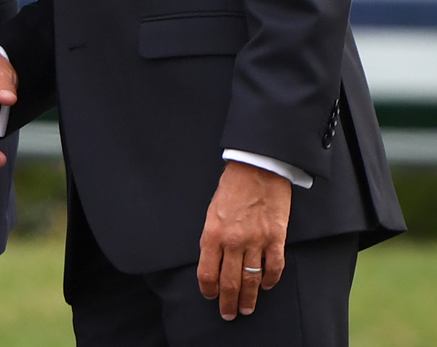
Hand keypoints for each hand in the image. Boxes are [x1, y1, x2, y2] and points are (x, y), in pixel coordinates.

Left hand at [197, 161, 291, 320]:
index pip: (207, 272)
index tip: (210, 297)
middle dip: (228, 302)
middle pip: (229, 281)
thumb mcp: (212, 212)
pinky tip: (266, 286)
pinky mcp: (276, 237)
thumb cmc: (231, 188)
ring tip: (246, 309)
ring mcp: (256, 241)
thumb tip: (213, 259)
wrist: (256, 169)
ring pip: (251, 279)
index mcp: (212, 234)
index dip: (208, 289)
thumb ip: (212, 237)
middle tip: (229, 314)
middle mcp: (232, 241)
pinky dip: (270, 280)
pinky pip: (273, 266)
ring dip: (249, 297)